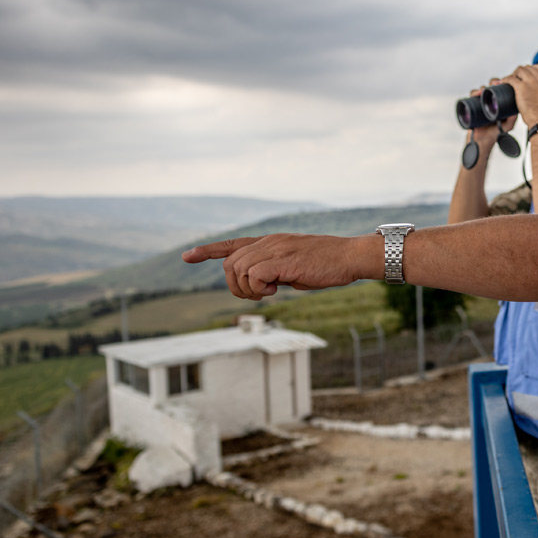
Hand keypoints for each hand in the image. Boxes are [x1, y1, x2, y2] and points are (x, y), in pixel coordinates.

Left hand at [182, 233, 367, 299]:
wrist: (350, 257)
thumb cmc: (327, 265)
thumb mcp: (294, 267)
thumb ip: (274, 271)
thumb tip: (259, 285)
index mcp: (271, 242)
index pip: (233, 243)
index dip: (208, 250)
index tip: (187, 256)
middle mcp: (269, 242)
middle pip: (230, 262)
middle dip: (235, 285)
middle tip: (259, 295)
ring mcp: (275, 249)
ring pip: (238, 268)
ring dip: (248, 289)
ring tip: (269, 293)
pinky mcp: (284, 260)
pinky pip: (254, 275)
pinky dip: (258, 288)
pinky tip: (276, 290)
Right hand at [467, 79, 516, 153]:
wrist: (483, 141)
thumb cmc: (496, 133)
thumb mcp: (507, 126)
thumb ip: (512, 120)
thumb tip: (516, 113)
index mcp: (499, 102)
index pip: (501, 89)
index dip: (501, 83)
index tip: (501, 82)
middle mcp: (490, 101)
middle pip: (491, 86)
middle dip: (492, 83)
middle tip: (493, 84)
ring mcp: (481, 103)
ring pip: (481, 90)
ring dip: (482, 88)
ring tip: (483, 91)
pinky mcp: (472, 107)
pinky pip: (471, 97)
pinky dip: (473, 93)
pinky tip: (475, 94)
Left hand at [501, 64, 537, 127]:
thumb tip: (535, 92)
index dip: (530, 70)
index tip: (525, 76)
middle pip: (527, 68)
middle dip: (520, 72)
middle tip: (516, 79)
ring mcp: (530, 82)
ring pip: (519, 70)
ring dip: (513, 74)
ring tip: (509, 81)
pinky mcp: (521, 87)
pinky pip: (510, 78)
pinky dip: (505, 79)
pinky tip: (503, 83)